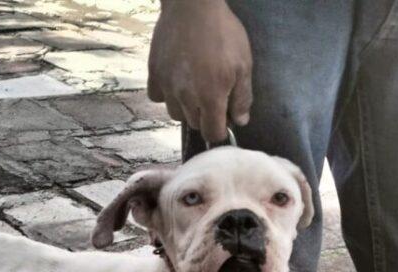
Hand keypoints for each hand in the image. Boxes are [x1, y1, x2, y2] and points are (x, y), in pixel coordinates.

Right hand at [148, 0, 252, 142]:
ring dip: (186, 107)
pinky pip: (157, 97)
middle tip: (212, 93)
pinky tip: (177, 80)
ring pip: (175, 113)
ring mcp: (167, 86)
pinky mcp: (154, 74)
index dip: (220, 129)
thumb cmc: (223, 33)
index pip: (212, 133)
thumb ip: (242, 97)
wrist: (192, 6)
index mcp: (210, 97)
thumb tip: (240, 121)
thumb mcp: (243, 64)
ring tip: (194, 87)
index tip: (224, 118)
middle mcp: (185, 97)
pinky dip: (167, 94)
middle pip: (194, 124)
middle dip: (204, 116)